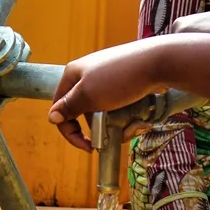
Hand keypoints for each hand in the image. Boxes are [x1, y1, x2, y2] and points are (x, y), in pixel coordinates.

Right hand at [48, 40, 163, 150]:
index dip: (70, 131)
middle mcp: (88, 76)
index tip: (87, 146)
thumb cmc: (120, 78)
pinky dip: (128, 117)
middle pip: (84, 113)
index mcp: (73, 75)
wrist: (157, 63)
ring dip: (117, 126)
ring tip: (131, 125)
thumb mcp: (89, 95)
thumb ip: (69, 108)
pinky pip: (120, 108)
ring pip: (105, 114)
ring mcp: (107, 81)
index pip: (60, 108)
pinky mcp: (124, 86)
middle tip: (112, 136)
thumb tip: (51, 117)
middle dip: (100, 129)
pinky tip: (139, 118)